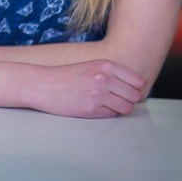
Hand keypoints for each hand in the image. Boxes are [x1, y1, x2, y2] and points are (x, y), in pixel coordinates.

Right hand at [28, 59, 145, 118]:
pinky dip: (106, 113)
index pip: (138, 81)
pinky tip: (94, 107)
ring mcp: (98, 94)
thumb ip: (112, 74)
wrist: (43, 84)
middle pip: (135, 96)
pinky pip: (112, 115)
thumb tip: (136, 87)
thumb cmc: (67, 76)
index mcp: (105, 65)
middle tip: (116, 99)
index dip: (134, 88)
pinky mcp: (91, 109)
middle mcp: (104, 78)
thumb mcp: (91, 66)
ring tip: (106, 104)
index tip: (126, 90)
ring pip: (126, 108)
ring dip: (119, 108)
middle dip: (128, 99)